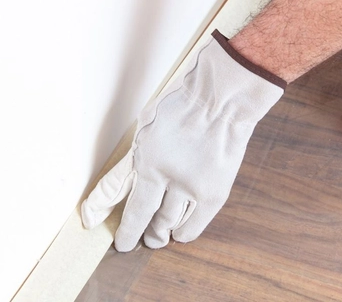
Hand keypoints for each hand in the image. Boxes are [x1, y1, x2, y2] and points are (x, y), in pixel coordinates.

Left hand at [80, 31, 285, 250]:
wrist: (222, 100)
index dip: (123, 228)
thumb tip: (120, 184)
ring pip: (169, 224)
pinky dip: (184, 232)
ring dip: (160, 233)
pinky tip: (178, 233)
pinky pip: (194, 225)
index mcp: (149, 162)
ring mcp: (193, 188)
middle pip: (149, 218)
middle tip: (137, 239)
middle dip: (140, 232)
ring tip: (156, 237)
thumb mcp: (146, 129)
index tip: (119, 241)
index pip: (130, 206)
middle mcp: (170, 179)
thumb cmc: (181, 107)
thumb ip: (135, 159)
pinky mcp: (214, 193)